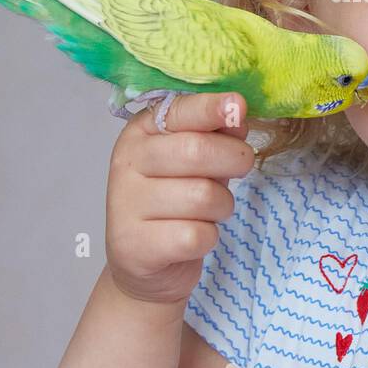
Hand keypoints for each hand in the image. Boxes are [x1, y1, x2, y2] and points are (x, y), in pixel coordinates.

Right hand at [104, 91, 253, 305]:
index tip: (239, 105)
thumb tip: (238, 115)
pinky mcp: (135, 245)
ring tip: (211, 210)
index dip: (211, 107)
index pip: (178, 111)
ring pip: (203, 195)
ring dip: (222, 205)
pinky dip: (209, 237)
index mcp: (141, 132)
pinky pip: (197, 235)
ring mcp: (126, 204)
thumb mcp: (196, 160)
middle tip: (241, 168)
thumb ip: (215, 134)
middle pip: (197, 150)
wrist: (143, 261)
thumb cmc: (176, 199)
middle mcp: (127, 162)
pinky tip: (195, 237)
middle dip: (234, 159)